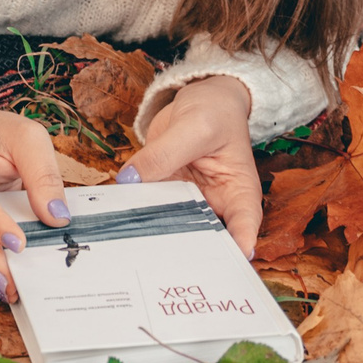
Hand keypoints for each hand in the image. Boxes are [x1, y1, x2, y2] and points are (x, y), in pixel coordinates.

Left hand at [127, 75, 260, 254]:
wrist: (202, 97)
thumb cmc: (215, 112)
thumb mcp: (195, 128)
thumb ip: (164, 155)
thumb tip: (129, 180)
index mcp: (240, 193)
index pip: (244, 226)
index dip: (238, 248)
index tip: (227, 265)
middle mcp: (216, 204)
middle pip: (206, 238)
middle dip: (187, 254)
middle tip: (163, 265)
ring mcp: (189, 200)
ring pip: (173, 226)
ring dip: (154, 236)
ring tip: (133, 249)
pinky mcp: (166, 192)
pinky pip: (151, 207)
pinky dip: (137, 214)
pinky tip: (118, 221)